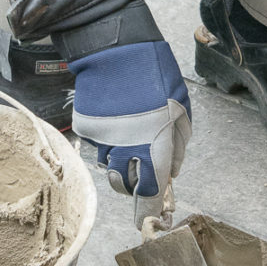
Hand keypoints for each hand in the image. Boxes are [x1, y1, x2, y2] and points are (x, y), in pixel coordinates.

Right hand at [66, 37, 191, 207]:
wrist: (115, 47)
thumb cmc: (154, 72)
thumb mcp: (180, 106)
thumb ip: (178, 143)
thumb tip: (172, 170)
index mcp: (153, 143)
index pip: (148, 190)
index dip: (148, 207)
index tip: (150, 217)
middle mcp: (124, 146)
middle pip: (123, 184)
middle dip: (132, 183)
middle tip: (141, 169)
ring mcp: (102, 137)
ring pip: (108, 164)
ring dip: (119, 159)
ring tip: (129, 134)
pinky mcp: (86, 127)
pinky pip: (96, 144)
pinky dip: (106, 138)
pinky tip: (115, 118)